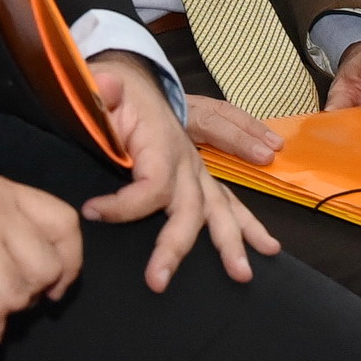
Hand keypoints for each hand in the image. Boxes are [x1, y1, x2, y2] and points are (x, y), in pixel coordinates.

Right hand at [0, 166, 81, 355]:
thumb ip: (0, 217)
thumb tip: (20, 258)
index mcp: (6, 193)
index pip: (64, 224)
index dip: (70, 260)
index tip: (55, 285)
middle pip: (47, 267)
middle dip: (33, 294)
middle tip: (6, 302)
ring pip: (19, 295)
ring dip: (3, 317)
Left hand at [81, 52, 279, 290]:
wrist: (135, 79)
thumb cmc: (117, 95)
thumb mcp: (101, 89)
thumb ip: (101, 91)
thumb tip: (106, 86)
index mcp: (161, 143)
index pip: (151, 184)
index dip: (123, 205)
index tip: (92, 211)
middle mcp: (187, 160)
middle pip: (188, 207)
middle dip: (176, 245)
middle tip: (158, 280)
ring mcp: (199, 170)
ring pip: (220, 208)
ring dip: (232, 241)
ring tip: (242, 274)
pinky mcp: (202, 177)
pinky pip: (228, 203)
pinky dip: (249, 225)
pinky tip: (268, 248)